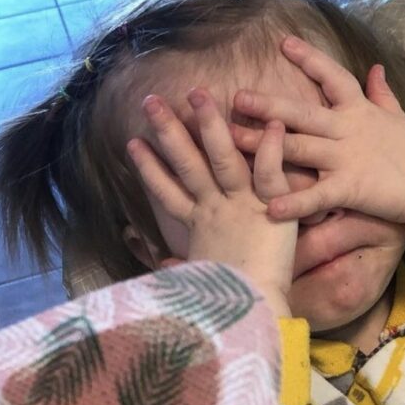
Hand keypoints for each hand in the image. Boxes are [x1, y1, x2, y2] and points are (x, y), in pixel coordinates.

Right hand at [127, 89, 295, 316]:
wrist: (253, 310)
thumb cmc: (227, 302)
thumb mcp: (198, 280)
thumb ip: (180, 269)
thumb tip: (162, 266)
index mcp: (199, 228)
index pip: (168, 192)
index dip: (150, 169)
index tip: (132, 144)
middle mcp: (216, 210)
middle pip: (187, 164)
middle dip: (169, 132)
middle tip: (151, 100)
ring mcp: (243, 206)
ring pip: (222, 159)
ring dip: (210, 126)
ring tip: (198, 95)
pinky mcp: (272, 209)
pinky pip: (269, 173)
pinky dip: (270, 149)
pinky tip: (271, 123)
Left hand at [229, 36, 404, 224]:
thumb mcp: (399, 116)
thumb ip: (382, 93)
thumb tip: (376, 68)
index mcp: (358, 110)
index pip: (332, 76)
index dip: (309, 58)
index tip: (283, 42)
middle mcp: (347, 129)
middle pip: (301, 112)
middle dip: (267, 105)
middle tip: (236, 98)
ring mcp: (346, 158)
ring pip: (298, 147)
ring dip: (263, 145)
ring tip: (232, 141)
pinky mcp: (349, 188)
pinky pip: (316, 195)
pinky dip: (294, 202)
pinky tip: (269, 206)